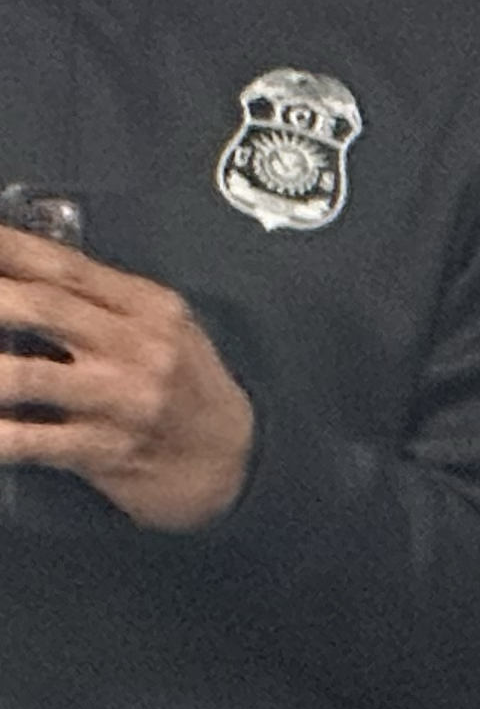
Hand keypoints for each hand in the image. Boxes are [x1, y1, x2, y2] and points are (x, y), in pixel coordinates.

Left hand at [0, 223, 258, 530]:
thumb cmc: (189, 390)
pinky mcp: (106, 449)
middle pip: (43, 308)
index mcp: (149, 308)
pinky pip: (33, 442)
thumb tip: (25, 275)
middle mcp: (137, 348)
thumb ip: (104, 302)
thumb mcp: (165, 329)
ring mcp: (120, 399)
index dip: (8, 249)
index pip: (66, 266)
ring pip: (27, 376)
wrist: (228, 459)